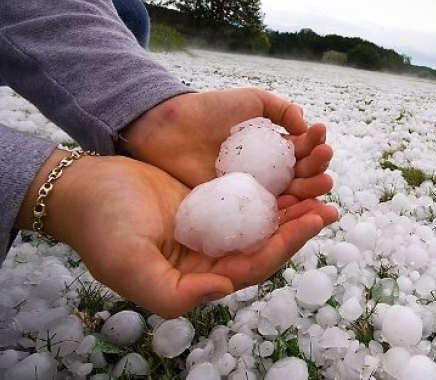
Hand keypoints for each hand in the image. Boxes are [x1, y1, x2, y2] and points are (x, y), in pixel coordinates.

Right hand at [17, 151, 338, 317]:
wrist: (83, 188)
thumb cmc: (100, 226)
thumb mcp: (127, 263)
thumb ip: (172, 291)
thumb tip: (224, 289)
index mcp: (200, 275)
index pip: (256, 264)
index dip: (287, 244)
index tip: (315, 218)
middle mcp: (213, 255)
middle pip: (269, 242)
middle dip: (301, 224)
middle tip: (329, 201)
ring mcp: (214, 226)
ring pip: (264, 219)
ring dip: (293, 203)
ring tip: (320, 181)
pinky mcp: (212, 201)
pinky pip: (250, 196)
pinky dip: (273, 184)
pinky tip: (291, 167)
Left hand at [119, 89, 332, 198]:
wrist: (169, 128)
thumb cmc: (209, 111)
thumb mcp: (251, 101)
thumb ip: (281, 109)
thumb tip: (306, 125)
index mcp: (272, 148)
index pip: (301, 151)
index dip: (314, 145)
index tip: (320, 136)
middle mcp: (266, 172)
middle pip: (301, 175)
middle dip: (317, 168)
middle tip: (324, 161)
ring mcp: (252, 192)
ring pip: (289, 196)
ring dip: (311, 190)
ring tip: (324, 183)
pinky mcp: (236, 208)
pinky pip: (265, 213)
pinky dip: (286, 212)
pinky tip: (299, 205)